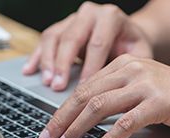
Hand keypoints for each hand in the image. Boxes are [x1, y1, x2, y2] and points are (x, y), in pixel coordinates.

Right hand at [22, 2, 153, 90]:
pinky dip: (37, 56)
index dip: (89, 67)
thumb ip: (130, 69)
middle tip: (58, 86)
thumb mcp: (140, 55)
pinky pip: (44, 39)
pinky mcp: (60, 26)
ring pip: (54, 36)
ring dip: (48, 61)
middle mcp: (90, 13)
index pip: (97, 43)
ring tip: (47, 81)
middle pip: (71, 38)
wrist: (126, 35)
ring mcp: (72, 18)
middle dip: (63, 64)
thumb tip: (120, 92)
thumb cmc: (133, 48)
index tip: (84, 89)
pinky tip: (30, 71)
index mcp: (111, 17)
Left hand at [38, 54, 169, 137]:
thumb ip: (116, 94)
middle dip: (63, 118)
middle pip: (86, 94)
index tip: (51, 126)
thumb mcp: (142, 87)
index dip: (63, 108)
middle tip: (49, 136)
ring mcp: (145, 84)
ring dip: (79, 128)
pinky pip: (125, 122)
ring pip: (100, 106)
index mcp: (124, 63)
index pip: (84, 86)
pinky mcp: (158, 102)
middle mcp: (132, 69)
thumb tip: (84, 117)